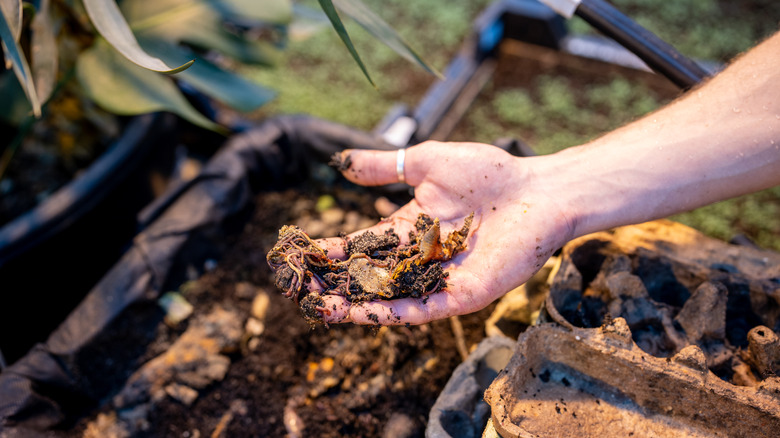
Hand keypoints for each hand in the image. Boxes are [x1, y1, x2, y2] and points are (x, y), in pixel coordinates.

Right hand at [314, 141, 575, 324]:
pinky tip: (362, 314)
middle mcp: (420, 257)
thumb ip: (383, 166)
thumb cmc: (489, 172)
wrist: (538, 190)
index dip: (334, 250)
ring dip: (355, 304)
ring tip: (322, 307)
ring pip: (389, 297)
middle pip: (369, 275)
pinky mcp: (461, 295)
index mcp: (410, 227)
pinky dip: (391, 312)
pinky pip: (421, 308)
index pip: (363, 243)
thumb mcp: (425, 161)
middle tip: (302, 289)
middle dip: (336, 283)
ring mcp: (439, 278)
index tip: (304, 254)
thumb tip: (340, 165)